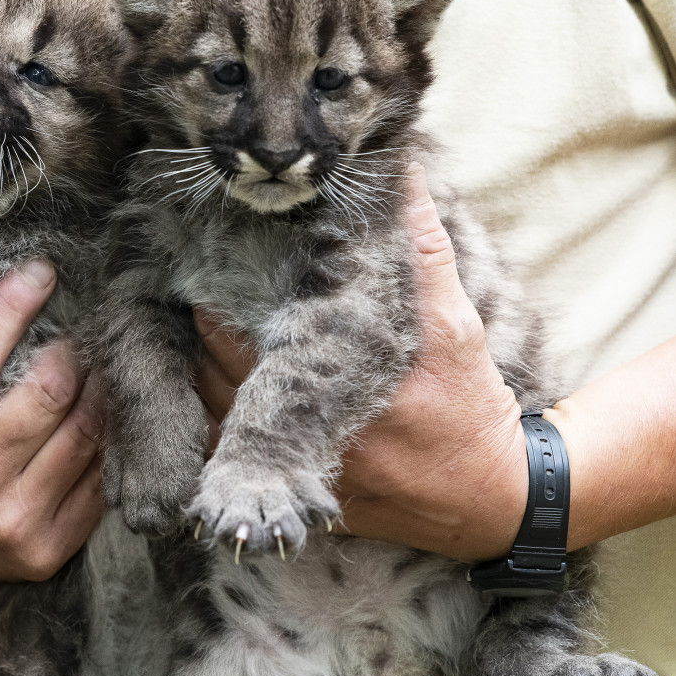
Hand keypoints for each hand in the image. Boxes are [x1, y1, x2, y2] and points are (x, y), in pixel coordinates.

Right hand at [0, 261, 105, 593]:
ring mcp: (14, 522)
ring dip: (101, 389)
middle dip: (72, 350)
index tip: (39, 272)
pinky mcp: (48, 550)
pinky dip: (108, 442)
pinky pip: (99, 479)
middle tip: (80, 330)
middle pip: (47, 393)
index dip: (11, 307)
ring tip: (100, 367)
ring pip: (85, 432)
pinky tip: (105, 419)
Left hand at [194, 164, 527, 561]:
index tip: (193, 269)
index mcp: (338, 383)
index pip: (236, 338)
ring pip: (211, 419)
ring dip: (197, 377)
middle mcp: (308, 432)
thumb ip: (423, 252)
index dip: (207, 301)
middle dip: (196, 334)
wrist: (493, 499)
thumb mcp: (455, 323)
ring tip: (187, 336)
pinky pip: (231, 463)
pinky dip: (215, 426)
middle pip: (211, 376)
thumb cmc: (471, 402)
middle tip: (182, 296)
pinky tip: (208, 394)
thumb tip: (403, 176)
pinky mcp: (293, 498)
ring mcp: (297, 472)